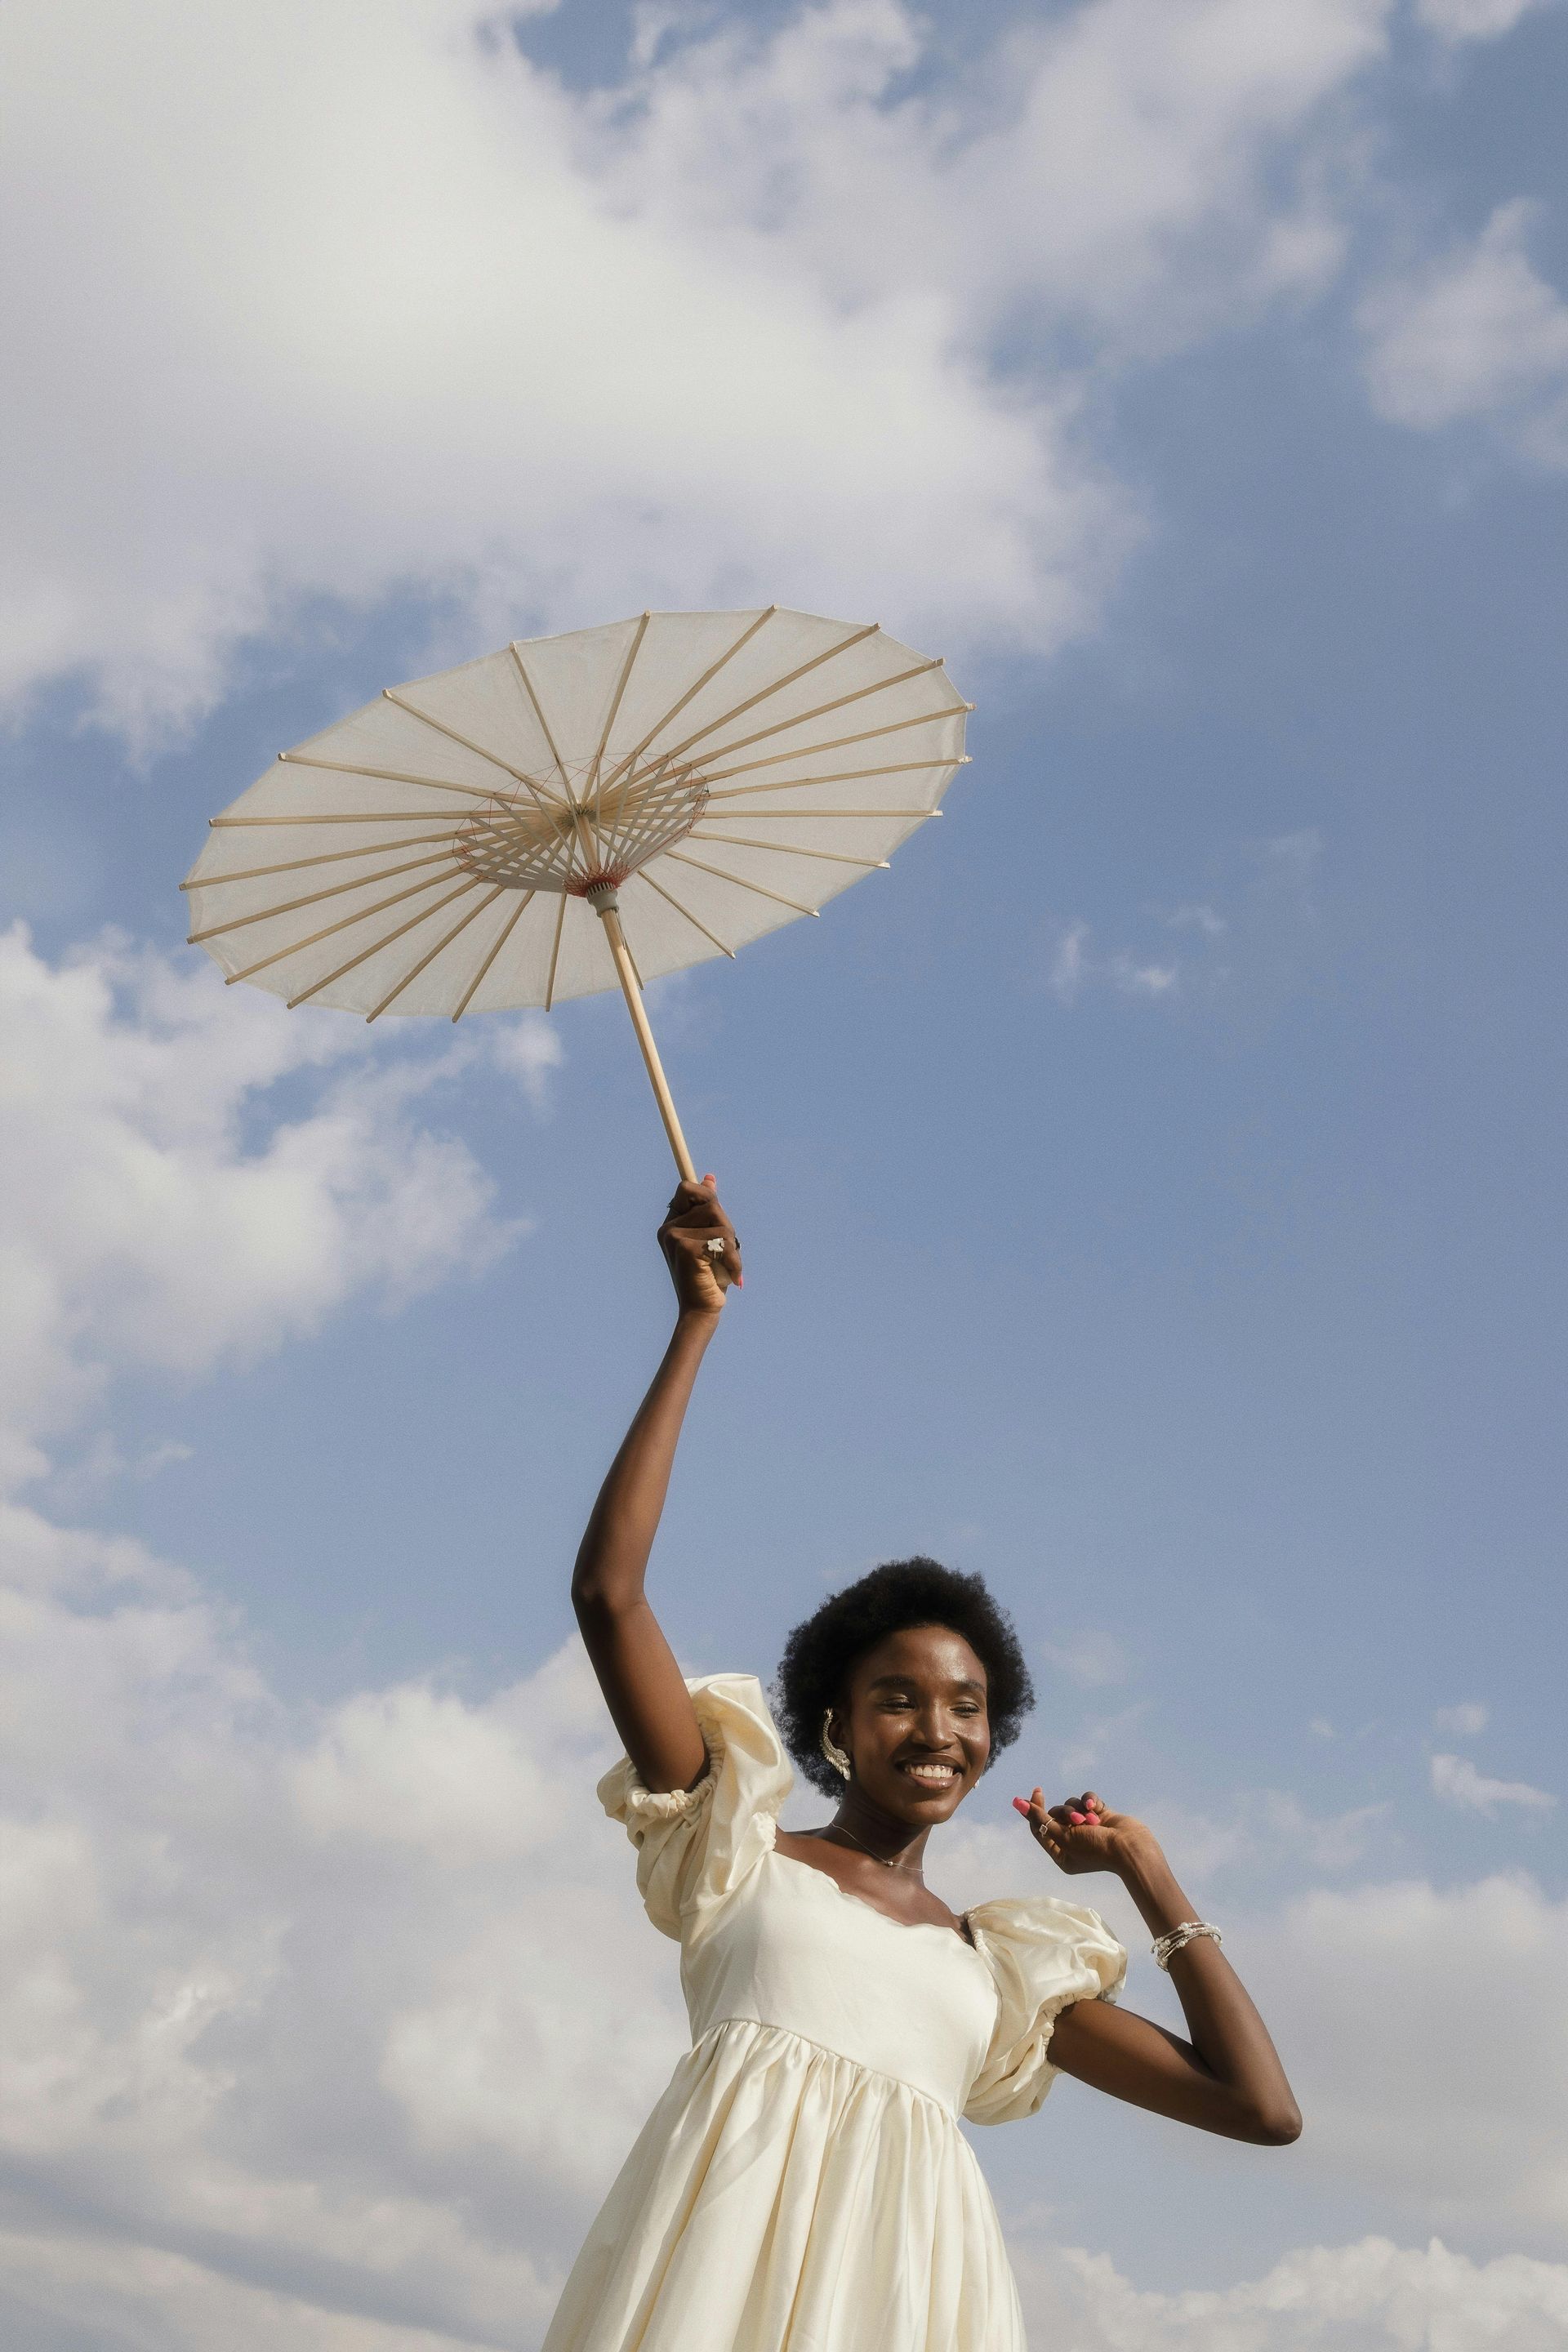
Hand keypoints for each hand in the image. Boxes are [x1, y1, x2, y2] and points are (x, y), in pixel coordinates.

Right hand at [659, 1176, 741, 1317]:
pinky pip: (722, 1241)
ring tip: (728, 1264)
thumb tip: (709, 1178)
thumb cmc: (708, 1276)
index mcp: (671, 1225)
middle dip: (725, 1223)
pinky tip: (733, 1277)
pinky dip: (734, 1260)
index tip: (714, 1198)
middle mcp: (669, 1229)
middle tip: (729, 1249)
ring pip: (719, 1221)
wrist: (700, 1310)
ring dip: (732, 1244)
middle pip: (709, 1202)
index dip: (705, 1192)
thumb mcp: (710, 1240)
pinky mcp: (686, 1249)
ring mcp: (675, 1238)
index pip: (687, 1189)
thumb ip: (707, 1212)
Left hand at [1012, 1787, 1159, 1879]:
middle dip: (1065, 1814)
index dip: (1034, 1809)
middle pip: (1055, 1815)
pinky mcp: (1100, 1816)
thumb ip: (1040, 1818)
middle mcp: (1072, 1841)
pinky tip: (1096, 1807)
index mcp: (1061, 1853)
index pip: (1038, 1827)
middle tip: (1078, 1821)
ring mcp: (1087, 1828)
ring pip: (1071, 1805)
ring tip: (1092, 1820)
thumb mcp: (1063, 1836)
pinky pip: (1087, 1800)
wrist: (1131, 1848)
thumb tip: (1017, 1803)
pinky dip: (1090, 1802)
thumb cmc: (1096, 1849)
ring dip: (1079, 1810)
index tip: (1037, 1792)